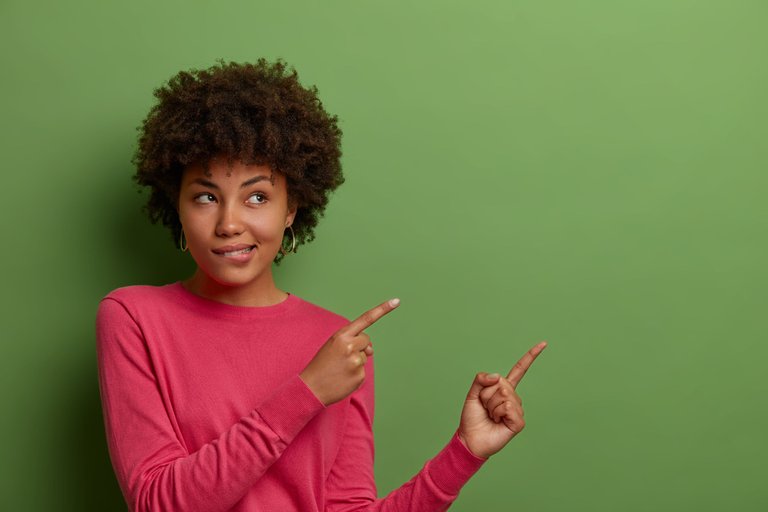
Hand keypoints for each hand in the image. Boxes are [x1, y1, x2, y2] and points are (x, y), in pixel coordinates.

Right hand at [300, 298, 399, 405]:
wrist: (310, 388)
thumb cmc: (321, 365)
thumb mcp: (332, 346)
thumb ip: (352, 341)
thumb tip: (372, 350)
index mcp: (341, 336)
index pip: (365, 319)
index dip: (382, 309)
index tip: (396, 301)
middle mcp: (350, 346)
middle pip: (366, 340)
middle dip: (359, 346)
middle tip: (342, 356)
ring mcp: (356, 362)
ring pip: (365, 356)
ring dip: (355, 361)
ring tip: (339, 369)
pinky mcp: (360, 376)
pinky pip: (363, 371)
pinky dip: (355, 374)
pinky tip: (343, 378)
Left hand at [458, 341, 546, 458]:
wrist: (470, 438)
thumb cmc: (472, 417)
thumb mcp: (472, 393)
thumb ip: (481, 379)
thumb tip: (497, 376)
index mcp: (504, 389)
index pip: (519, 370)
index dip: (530, 356)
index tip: (543, 344)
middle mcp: (513, 398)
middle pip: (502, 383)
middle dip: (487, 394)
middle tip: (485, 408)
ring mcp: (517, 409)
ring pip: (504, 395)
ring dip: (491, 405)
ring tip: (490, 415)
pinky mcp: (519, 421)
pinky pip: (508, 406)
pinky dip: (498, 412)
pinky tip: (498, 421)